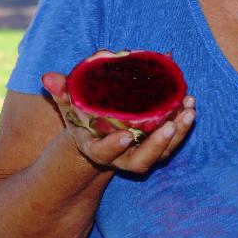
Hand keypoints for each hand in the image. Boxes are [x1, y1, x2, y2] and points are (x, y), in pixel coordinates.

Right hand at [41, 57, 194, 173]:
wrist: (99, 137)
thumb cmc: (84, 119)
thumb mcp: (70, 107)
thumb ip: (62, 93)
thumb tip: (48, 77)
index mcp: (97, 149)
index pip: (104, 152)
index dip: (114, 145)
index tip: (126, 134)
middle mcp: (121, 157)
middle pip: (142, 160)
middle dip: (157, 144)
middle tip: (170, 125)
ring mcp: (142, 153)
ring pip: (163, 151)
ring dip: (179, 132)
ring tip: (189, 109)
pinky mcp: (158, 146)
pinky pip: (173, 138)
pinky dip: (183, 123)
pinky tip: (190, 102)